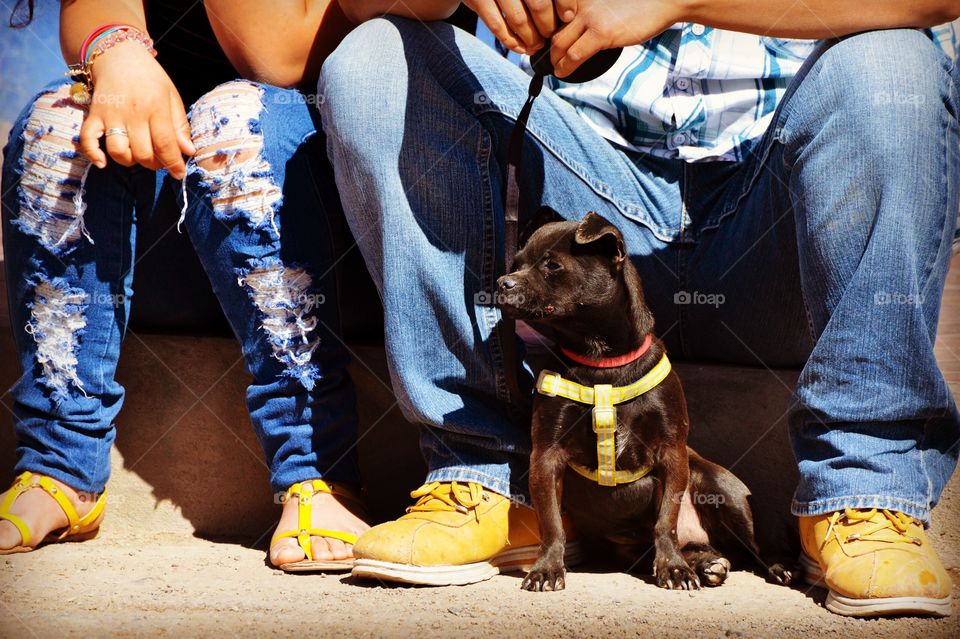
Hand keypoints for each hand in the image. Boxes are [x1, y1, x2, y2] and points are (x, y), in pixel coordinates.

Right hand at [79, 41, 194, 178]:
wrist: (119, 55)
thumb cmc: (150, 78)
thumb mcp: (171, 97)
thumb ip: (180, 125)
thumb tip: (188, 151)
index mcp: (155, 108)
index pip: (166, 145)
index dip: (174, 164)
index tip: (179, 174)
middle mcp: (133, 113)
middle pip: (143, 153)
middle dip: (154, 164)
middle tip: (159, 159)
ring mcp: (111, 115)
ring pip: (118, 151)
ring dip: (130, 161)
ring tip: (138, 154)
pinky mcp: (94, 115)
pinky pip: (88, 139)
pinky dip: (93, 154)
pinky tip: (103, 163)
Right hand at [464, 0, 563, 53]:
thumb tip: (568, 15)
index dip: (564, 3)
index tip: (567, 17)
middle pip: (538, 4)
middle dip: (547, 25)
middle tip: (550, 34)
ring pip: (518, 19)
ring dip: (530, 37)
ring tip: (536, 45)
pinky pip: (497, 26)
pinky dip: (511, 41)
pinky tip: (520, 47)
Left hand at [550, 0, 679, 77]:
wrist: (664, 1)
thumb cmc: (641, 5)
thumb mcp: (608, 6)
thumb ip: (592, 16)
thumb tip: (581, 34)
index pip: (557, 16)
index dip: (549, 34)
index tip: (549, 47)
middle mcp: (582, 4)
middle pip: (554, 30)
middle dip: (549, 50)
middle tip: (549, 61)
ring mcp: (590, 18)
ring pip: (559, 43)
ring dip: (555, 60)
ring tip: (555, 68)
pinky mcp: (601, 33)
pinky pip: (574, 54)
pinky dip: (565, 67)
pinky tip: (563, 72)